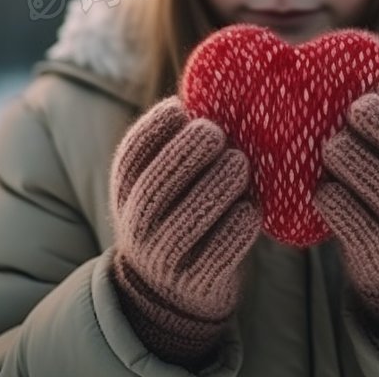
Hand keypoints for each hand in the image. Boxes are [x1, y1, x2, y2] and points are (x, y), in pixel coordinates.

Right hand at [109, 96, 261, 366]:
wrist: (171, 291)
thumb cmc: (178, 214)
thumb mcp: (162, 183)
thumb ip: (179, 149)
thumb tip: (219, 88)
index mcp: (127, 191)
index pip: (131, 156)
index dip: (154, 128)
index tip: (182, 108)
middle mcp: (138, 225)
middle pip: (155, 186)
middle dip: (186, 154)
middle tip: (216, 132)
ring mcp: (164, 257)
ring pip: (187, 220)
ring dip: (216, 186)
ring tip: (240, 163)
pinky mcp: (196, 282)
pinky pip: (219, 252)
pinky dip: (237, 226)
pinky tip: (251, 208)